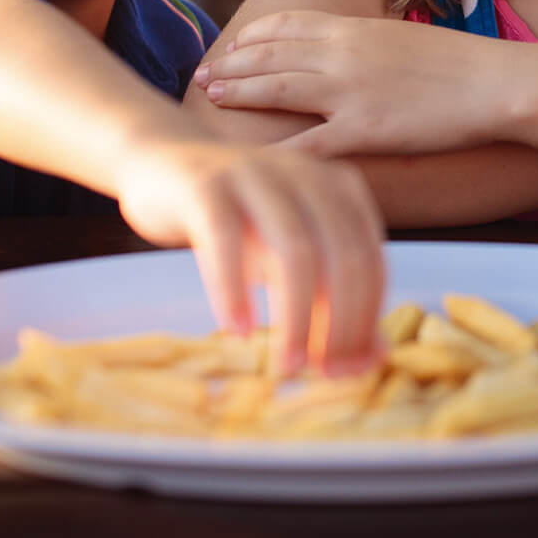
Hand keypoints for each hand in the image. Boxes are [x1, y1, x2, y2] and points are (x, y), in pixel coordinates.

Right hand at [113, 140, 385, 376]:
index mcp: (339, 188)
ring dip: (295, 317)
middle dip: (339, 324)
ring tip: (287, 364)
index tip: (349, 368)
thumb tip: (372, 359)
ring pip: (294, 251)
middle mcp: (307, 174)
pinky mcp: (206, 186)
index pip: (370, 260)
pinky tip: (238, 331)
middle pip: (342, 257)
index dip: (365, 319)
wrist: (164, 163)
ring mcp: (257, 174)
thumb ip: (332, 299)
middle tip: (323, 373)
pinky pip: (226, 242)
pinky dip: (235, 292)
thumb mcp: (290, 255)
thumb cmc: (239, 219)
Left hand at [193, 11, 515, 157]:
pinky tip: (253, 158)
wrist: (495, 82)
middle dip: (232, 62)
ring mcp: (349, 92)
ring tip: (213, 96)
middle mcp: (342, 54)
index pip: (288, 24)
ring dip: (239, 92)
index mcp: (355, 29)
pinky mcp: (363, 130)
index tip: (233, 44)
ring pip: (276, 88)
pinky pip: (308, 143)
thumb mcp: (406, 38)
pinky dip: (276, 150)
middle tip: (202, 73)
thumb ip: (369, 45)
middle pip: (270, 53)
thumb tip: (352, 53)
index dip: (254, 35)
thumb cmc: (462, 63)